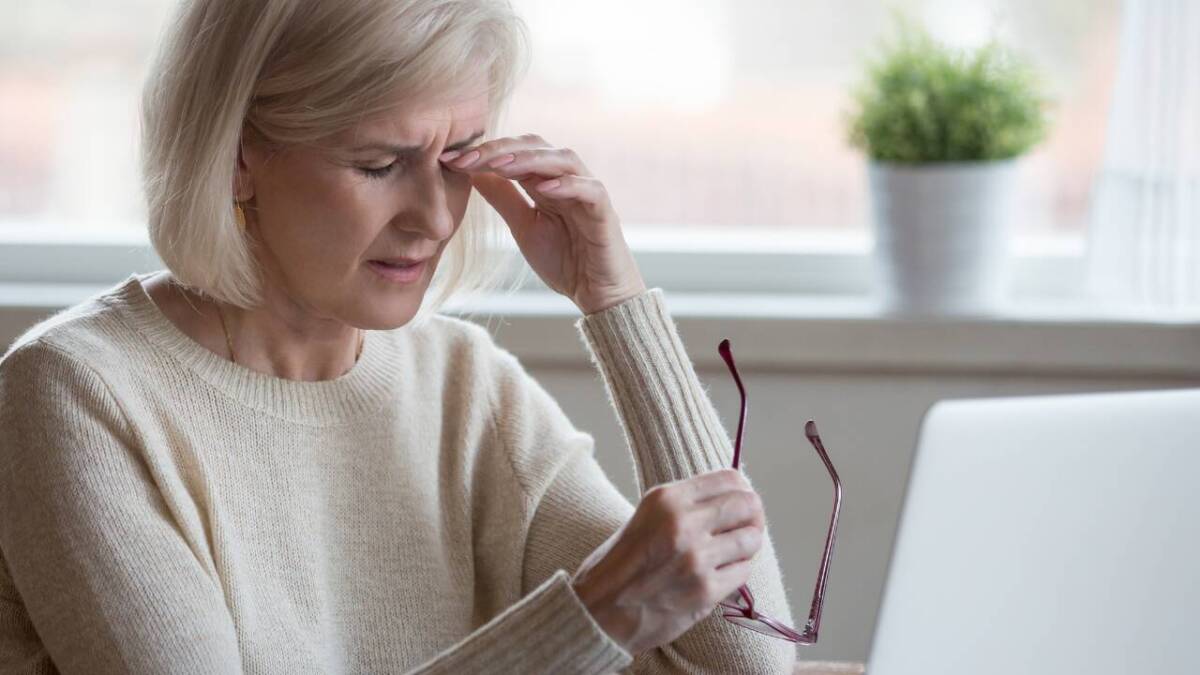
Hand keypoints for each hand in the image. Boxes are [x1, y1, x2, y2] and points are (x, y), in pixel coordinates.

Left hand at [439, 134, 646, 314]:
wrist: (596, 295)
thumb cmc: (566, 261)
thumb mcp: (523, 227)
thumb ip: (504, 199)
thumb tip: (474, 172)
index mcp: (546, 182)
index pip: (515, 153)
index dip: (485, 152)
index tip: (450, 160)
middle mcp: (567, 180)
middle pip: (536, 147)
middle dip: (500, 150)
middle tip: (468, 158)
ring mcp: (588, 193)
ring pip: (562, 159)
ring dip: (530, 159)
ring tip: (500, 165)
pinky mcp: (605, 212)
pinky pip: (590, 189)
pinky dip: (568, 184)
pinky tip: (543, 188)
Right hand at [568, 469, 765, 654]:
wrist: (600, 610)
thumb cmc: (621, 563)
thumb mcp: (647, 516)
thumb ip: (687, 505)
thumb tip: (733, 498)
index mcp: (667, 499)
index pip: (729, 478)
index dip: (742, 490)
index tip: (741, 502)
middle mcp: (683, 523)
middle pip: (747, 505)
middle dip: (752, 516)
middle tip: (746, 526)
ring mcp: (696, 558)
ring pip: (751, 539)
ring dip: (747, 545)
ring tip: (732, 552)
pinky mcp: (705, 590)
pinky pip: (743, 572)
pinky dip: (737, 572)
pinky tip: (719, 574)